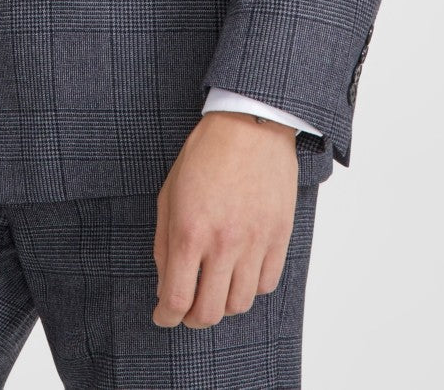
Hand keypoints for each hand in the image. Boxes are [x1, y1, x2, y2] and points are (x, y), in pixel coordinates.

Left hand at [152, 111, 298, 327]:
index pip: (176, 299)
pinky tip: (240, 271)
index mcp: (190, 232)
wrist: (250, 124)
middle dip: (192, 319)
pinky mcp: (279, 236)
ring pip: (240, 304)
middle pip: (209, 313)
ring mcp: (255, 242)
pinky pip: (267, 283)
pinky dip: (251, 286)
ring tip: (214, 288)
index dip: (166, 317)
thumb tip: (165, 284)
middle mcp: (224, 243)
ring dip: (222, 304)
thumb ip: (164, 244)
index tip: (163, 316)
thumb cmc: (205, 153)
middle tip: (187, 309)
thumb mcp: (169, 194)